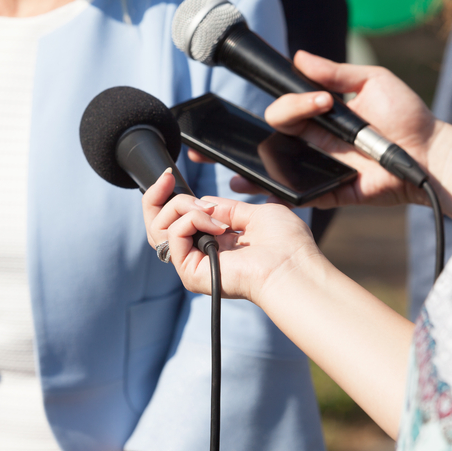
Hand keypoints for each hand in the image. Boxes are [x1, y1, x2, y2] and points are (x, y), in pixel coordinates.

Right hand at [142, 170, 322, 304]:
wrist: (293, 268)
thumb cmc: (286, 245)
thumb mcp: (255, 214)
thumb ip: (227, 209)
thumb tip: (205, 203)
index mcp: (216, 244)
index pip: (177, 221)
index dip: (168, 197)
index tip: (168, 177)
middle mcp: (201, 255)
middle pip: (158, 225)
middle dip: (159, 196)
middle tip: (168, 180)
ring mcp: (194, 264)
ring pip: (161, 228)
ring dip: (182, 206)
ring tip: (208, 211)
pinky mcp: (190, 273)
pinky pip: (173, 235)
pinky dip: (191, 220)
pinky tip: (217, 226)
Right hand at [232, 50, 443, 209]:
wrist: (430, 154)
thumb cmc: (406, 116)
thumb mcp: (373, 82)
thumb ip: (335, 72)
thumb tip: (299, 57)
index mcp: (322, 114)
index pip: (290, 106)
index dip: (295, 100)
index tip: (325, 99)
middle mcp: (316, 140)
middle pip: (279, 128)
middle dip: (286, 115)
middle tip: (321, 108)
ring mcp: (320, 166)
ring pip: (278, 164)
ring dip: (257, 165)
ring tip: (243, 166)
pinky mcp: (329, 191)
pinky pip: (299, 195)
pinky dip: (278, 195)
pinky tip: (261, 191)